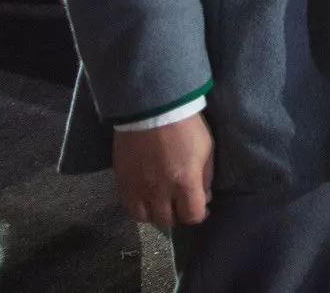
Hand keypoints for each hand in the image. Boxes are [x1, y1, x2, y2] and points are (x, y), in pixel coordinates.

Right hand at [112, 113, 212, 227]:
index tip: (200, 207)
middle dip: (178, 214)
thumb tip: (204, 196)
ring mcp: (138, 189)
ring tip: (162, 202)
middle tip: (181, 203)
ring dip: (157, 213)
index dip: (198, 214)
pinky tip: (146, 197)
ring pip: (146, 218)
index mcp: (185, 183)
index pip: (192, 216)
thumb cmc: (186, 127)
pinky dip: (139, 207)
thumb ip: (205, 177)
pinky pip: (129, 207)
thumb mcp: (206, 149)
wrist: (152, 110)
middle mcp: (159, 192)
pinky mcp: (122, 183)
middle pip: (168, 220)